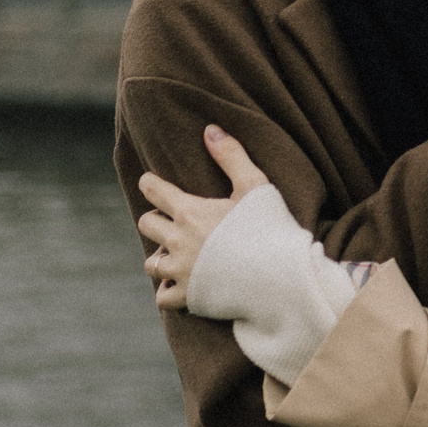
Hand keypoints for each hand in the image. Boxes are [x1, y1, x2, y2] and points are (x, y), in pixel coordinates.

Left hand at [137, 125, 269, 310]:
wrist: (281, 277)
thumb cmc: (271, 229)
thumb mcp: (255, 186)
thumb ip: (231, 157)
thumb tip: (210, 130)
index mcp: (190, 211)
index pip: (153, 190)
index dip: (151, 184)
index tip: (153, 184)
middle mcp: (178, 240)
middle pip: (147, 224)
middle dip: (157, 220)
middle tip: (175, 222)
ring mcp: (181, 271)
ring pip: (151, 262)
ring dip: (161, 256)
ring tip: (177, 255)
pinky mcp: (188, 297)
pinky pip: (162, 295)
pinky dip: (168, 290)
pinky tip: (180, 284)